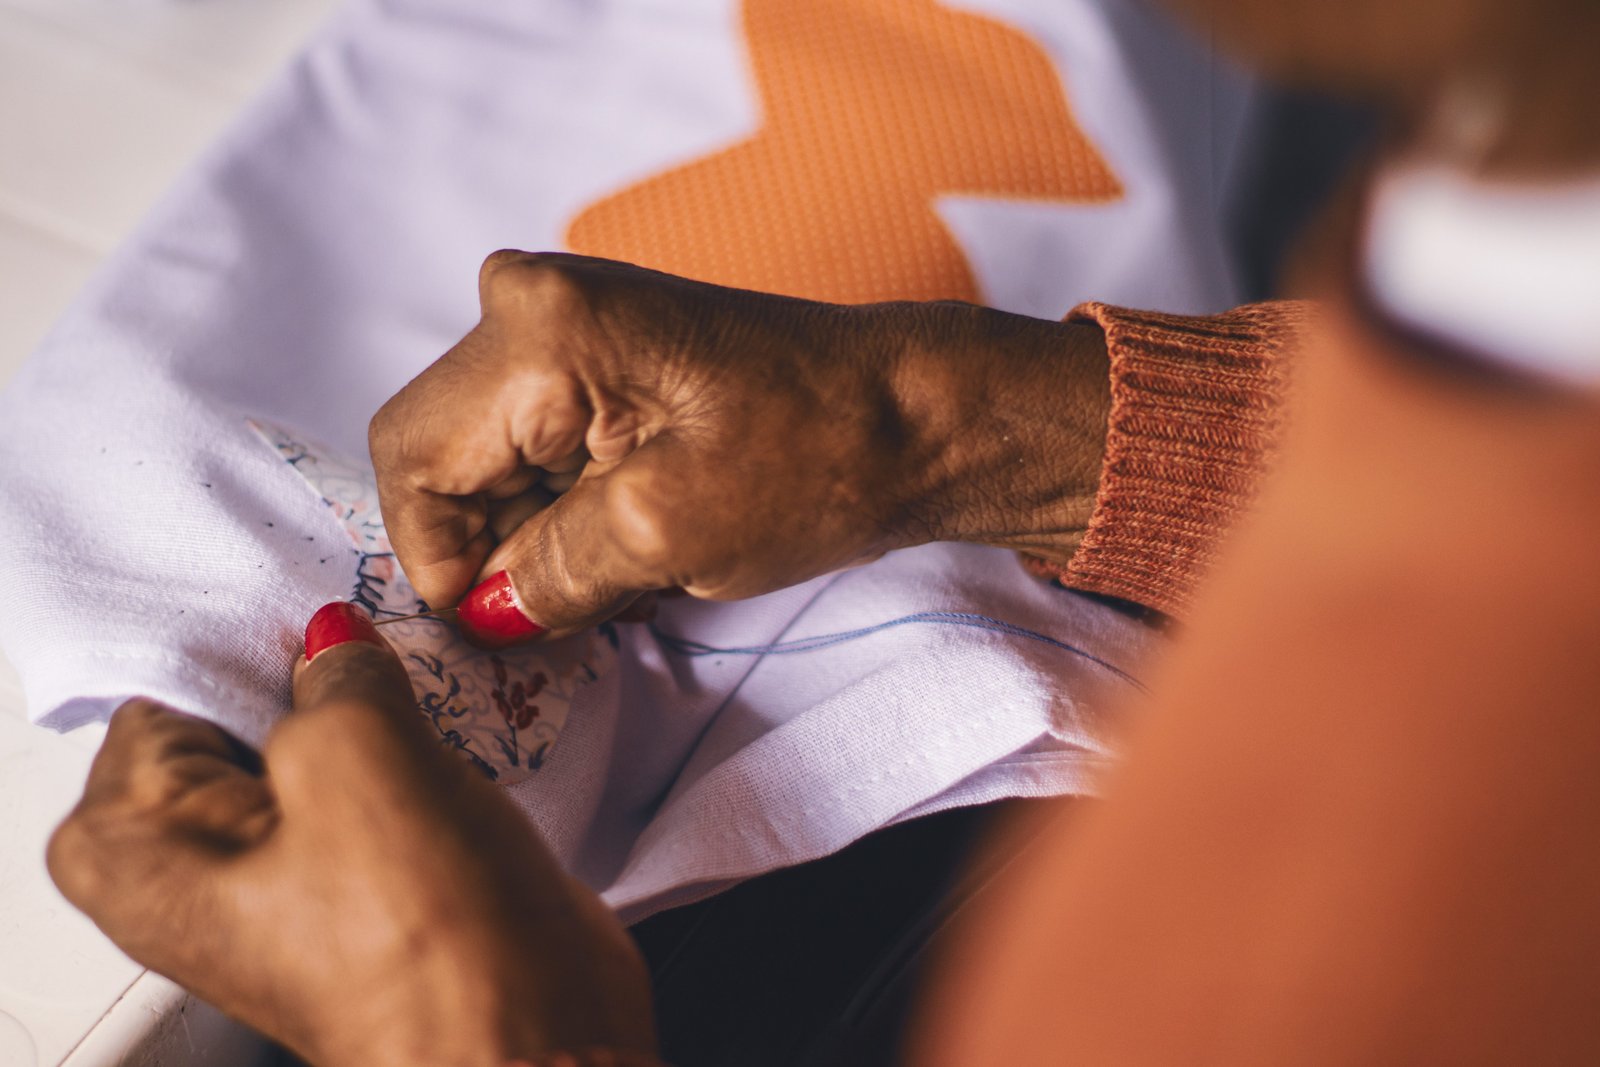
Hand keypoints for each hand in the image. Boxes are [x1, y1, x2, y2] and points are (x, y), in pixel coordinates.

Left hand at [47, 607, 655, 1066]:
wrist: (532, 1040)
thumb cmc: (425, 950)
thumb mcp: (358, 754)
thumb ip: (331, 671)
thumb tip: (338, 645)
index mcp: (133, 844)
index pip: (170, 682)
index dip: (256, 651)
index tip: (326, 638)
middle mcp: (189, 867)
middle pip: (241, 710)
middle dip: (316, 685)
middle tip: (381, 687)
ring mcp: (280, 876)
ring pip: (317, 741)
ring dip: (377, 721)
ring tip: (421, 737)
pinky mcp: (361, 881)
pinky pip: (373, 781)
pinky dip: (412, 759)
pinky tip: (448, 765)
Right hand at [370, 251, 1110, 643]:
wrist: (917, 417)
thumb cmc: (817, 460)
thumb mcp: (666, 538)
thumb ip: (547, 575)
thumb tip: (483, 613)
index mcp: (542, 331)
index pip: (414, 459)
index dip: (440, 560)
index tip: (497, 630)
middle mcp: (536, 304)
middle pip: (449, 456)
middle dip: (493, 549)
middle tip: (566, 614)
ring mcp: (570, 324)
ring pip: (493, 461)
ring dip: (535, 536)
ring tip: (619, 578)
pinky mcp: (604, 355)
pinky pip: (541, 448)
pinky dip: (567, 511)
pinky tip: (628, 546)